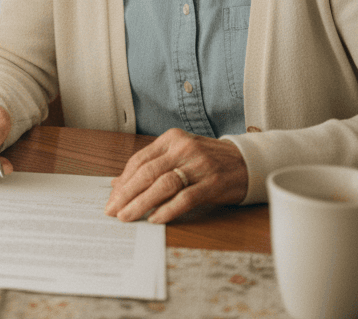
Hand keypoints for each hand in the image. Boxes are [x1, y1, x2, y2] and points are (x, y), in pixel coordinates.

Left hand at [105, 127, 247, 222]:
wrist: (247, 162)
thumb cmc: (207, 159)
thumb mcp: (178, 155)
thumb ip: (150, 166)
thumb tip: (117, 183)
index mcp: (171, 139)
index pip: (139, 160)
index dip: (123, 180)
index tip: (111, 197)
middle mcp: (182, 148)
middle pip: (147, 172)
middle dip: (126, 193)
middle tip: (113, 211)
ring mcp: (198, 165)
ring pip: (162, 184)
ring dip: (141, 203)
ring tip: (128, 216)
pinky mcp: (212, 182)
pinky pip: (185, 197)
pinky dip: (168, 209)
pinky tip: (155, 219)